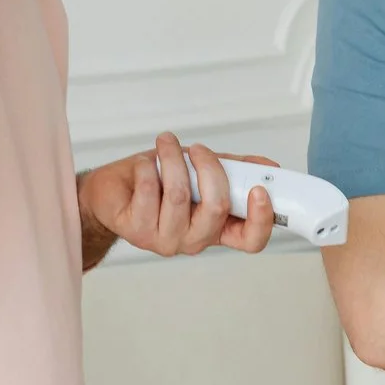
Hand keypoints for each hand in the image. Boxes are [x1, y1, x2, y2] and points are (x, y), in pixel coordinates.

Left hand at [81, 135, 275, 257]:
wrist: (114, 188)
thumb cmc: (160, 180)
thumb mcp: (203, 171)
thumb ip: (236, 170)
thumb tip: (270, 168)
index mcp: (218, 229)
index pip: (251, 240)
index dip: (261, 219)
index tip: (260, 189)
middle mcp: (194, 240)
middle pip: (217, 209)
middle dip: (209, 168)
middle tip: (199, 149)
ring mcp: (165, 240)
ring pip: (179, 195)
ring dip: (173, 159)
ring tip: (166, 143)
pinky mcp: (137, 232)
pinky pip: (149, 191)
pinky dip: (147, 167)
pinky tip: (143, 165)